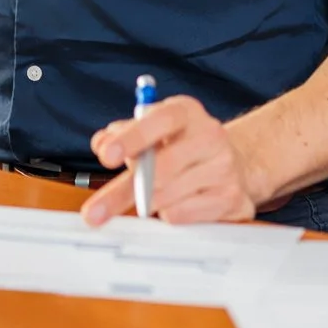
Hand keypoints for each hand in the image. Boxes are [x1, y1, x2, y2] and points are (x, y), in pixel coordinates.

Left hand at [80, 95, 271, 226]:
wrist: (232, 163)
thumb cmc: (181, 146)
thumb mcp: (151, 129)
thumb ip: (122, 134)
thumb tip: (101, 144)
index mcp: (187, 112)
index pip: (160, 121)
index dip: (131, 138)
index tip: (106, 155)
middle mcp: (211, 136)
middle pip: (161, 169)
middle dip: (122, 193)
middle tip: (95, 212)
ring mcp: (225, 168)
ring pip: (167, 197)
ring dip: (147, 203)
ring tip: (149, 196)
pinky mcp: (232, 199)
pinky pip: (182, 215)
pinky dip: (168, 214)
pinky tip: (177, 202)